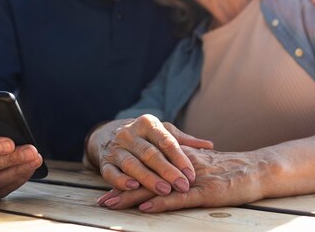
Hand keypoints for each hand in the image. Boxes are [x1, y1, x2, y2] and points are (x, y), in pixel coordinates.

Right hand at [89, 115, 212, 195]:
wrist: (109, 133)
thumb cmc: (145, 136)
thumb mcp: (163, 132)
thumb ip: (185, 141)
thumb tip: (210, 145)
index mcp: (147, 123)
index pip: (166, 141)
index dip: (180, 159)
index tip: (191, 174)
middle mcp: (130, 133)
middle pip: (150, 154)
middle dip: (167, 171)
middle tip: (182, 186)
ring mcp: (116, 148)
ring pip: (132, 164)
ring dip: (148, 178)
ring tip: (164, 190)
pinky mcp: (105, 162)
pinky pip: (111, 173)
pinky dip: (121, 181)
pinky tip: (133, 187)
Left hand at [97, 146, 261, 212]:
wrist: (258, 169)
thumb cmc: (232, 171)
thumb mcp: (204, 166)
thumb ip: (184, 169)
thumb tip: (166, 177)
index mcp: (180, 160)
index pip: (148, 167)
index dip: (129, 178)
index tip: (109, 187)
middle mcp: (181, 167)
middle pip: (146, 176)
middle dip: (122, 189)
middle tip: (101, 201)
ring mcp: (192, 179)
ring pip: (157, 187)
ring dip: (132, 196)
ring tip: (111, 204)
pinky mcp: (205, 192)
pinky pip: (178, 198)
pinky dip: (160, 203)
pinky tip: (144, 208)